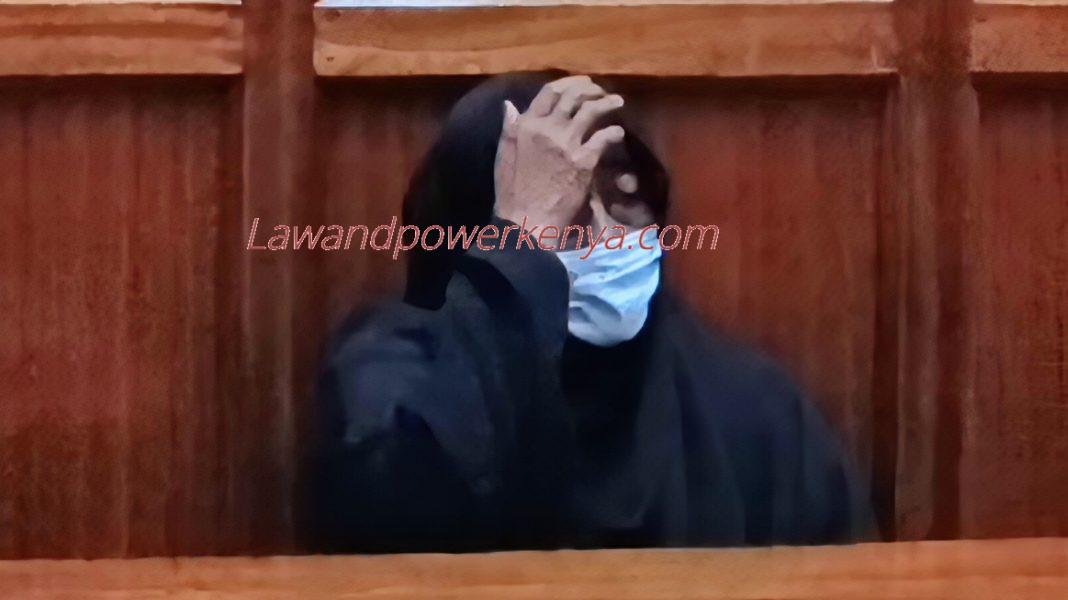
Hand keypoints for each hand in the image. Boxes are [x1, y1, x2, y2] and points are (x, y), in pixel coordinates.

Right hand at [493, 75, 624, 235]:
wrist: (526, 220)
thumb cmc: (512, 191)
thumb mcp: (503, 155)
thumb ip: (509, 128)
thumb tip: (510, 104)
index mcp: (527, 125)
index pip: (549, 92)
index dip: (568, 83)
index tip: (579, 83)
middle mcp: (548, 128)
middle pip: (573, 96)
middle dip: (590, 89)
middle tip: (600, 92)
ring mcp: (567, 144)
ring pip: (592, 111)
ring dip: (607, 103)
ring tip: (617, 102)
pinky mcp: (583, 161)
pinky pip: (603, 138)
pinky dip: (613, 132)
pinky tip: (618, 134)